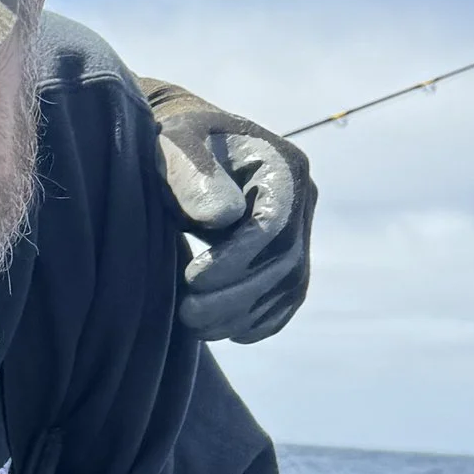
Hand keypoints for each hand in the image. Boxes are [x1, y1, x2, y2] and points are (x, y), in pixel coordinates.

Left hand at [145, 80, 315, 343]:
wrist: (181, 151)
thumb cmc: (172, 143)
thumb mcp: (173, 146)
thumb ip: (192, 175)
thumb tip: (224, 217)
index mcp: (283, 166)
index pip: (274, 225)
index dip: (236, 259)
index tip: (192, 277)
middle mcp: (302, 199)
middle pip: (285, 263)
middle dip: (236, 296)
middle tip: (187, 313)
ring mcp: (300, 230)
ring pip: (287, 289)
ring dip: (242, 315)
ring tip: (194, 324)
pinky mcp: (288, 258)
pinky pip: (284, 302)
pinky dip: (255, 323)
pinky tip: (220, 330)